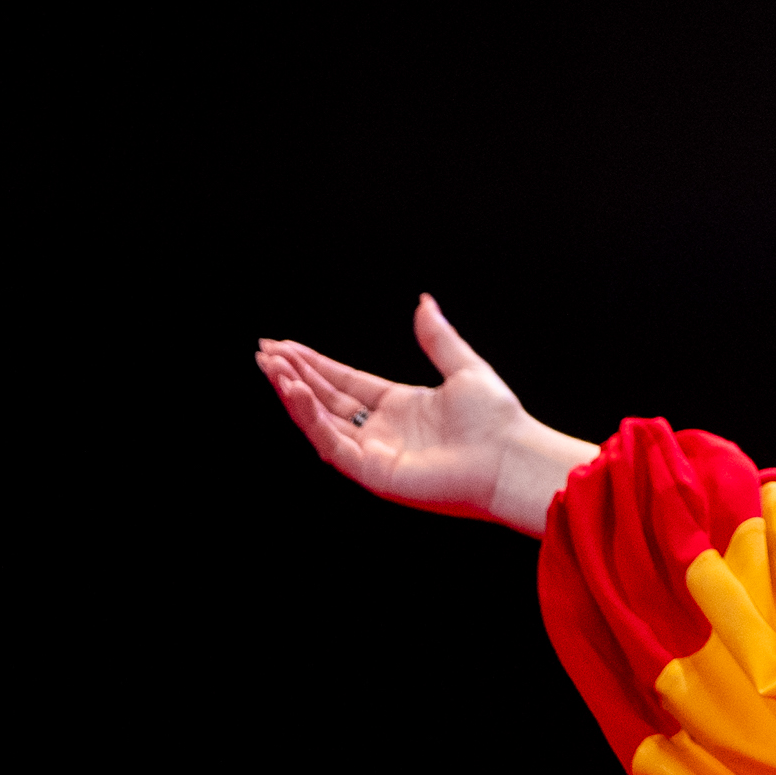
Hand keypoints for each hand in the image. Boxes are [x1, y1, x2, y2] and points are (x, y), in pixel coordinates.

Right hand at [257, 294, 596, 536]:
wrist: (511, 458)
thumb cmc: (497, 420)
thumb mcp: (464, 367)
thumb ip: (437, 337)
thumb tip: (424, 302)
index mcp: (401, 405)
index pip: (345, 382)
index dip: (314, 364)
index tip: (285, 346)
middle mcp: (382, 430)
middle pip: (326, 399)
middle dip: (294, 376)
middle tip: (264, 353)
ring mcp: (374, 452)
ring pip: (321, 421)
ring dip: (295, 394)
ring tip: (272, 368)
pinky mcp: (372, 472)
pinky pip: (332, 442)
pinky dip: (311, 418)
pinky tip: (295, 391)